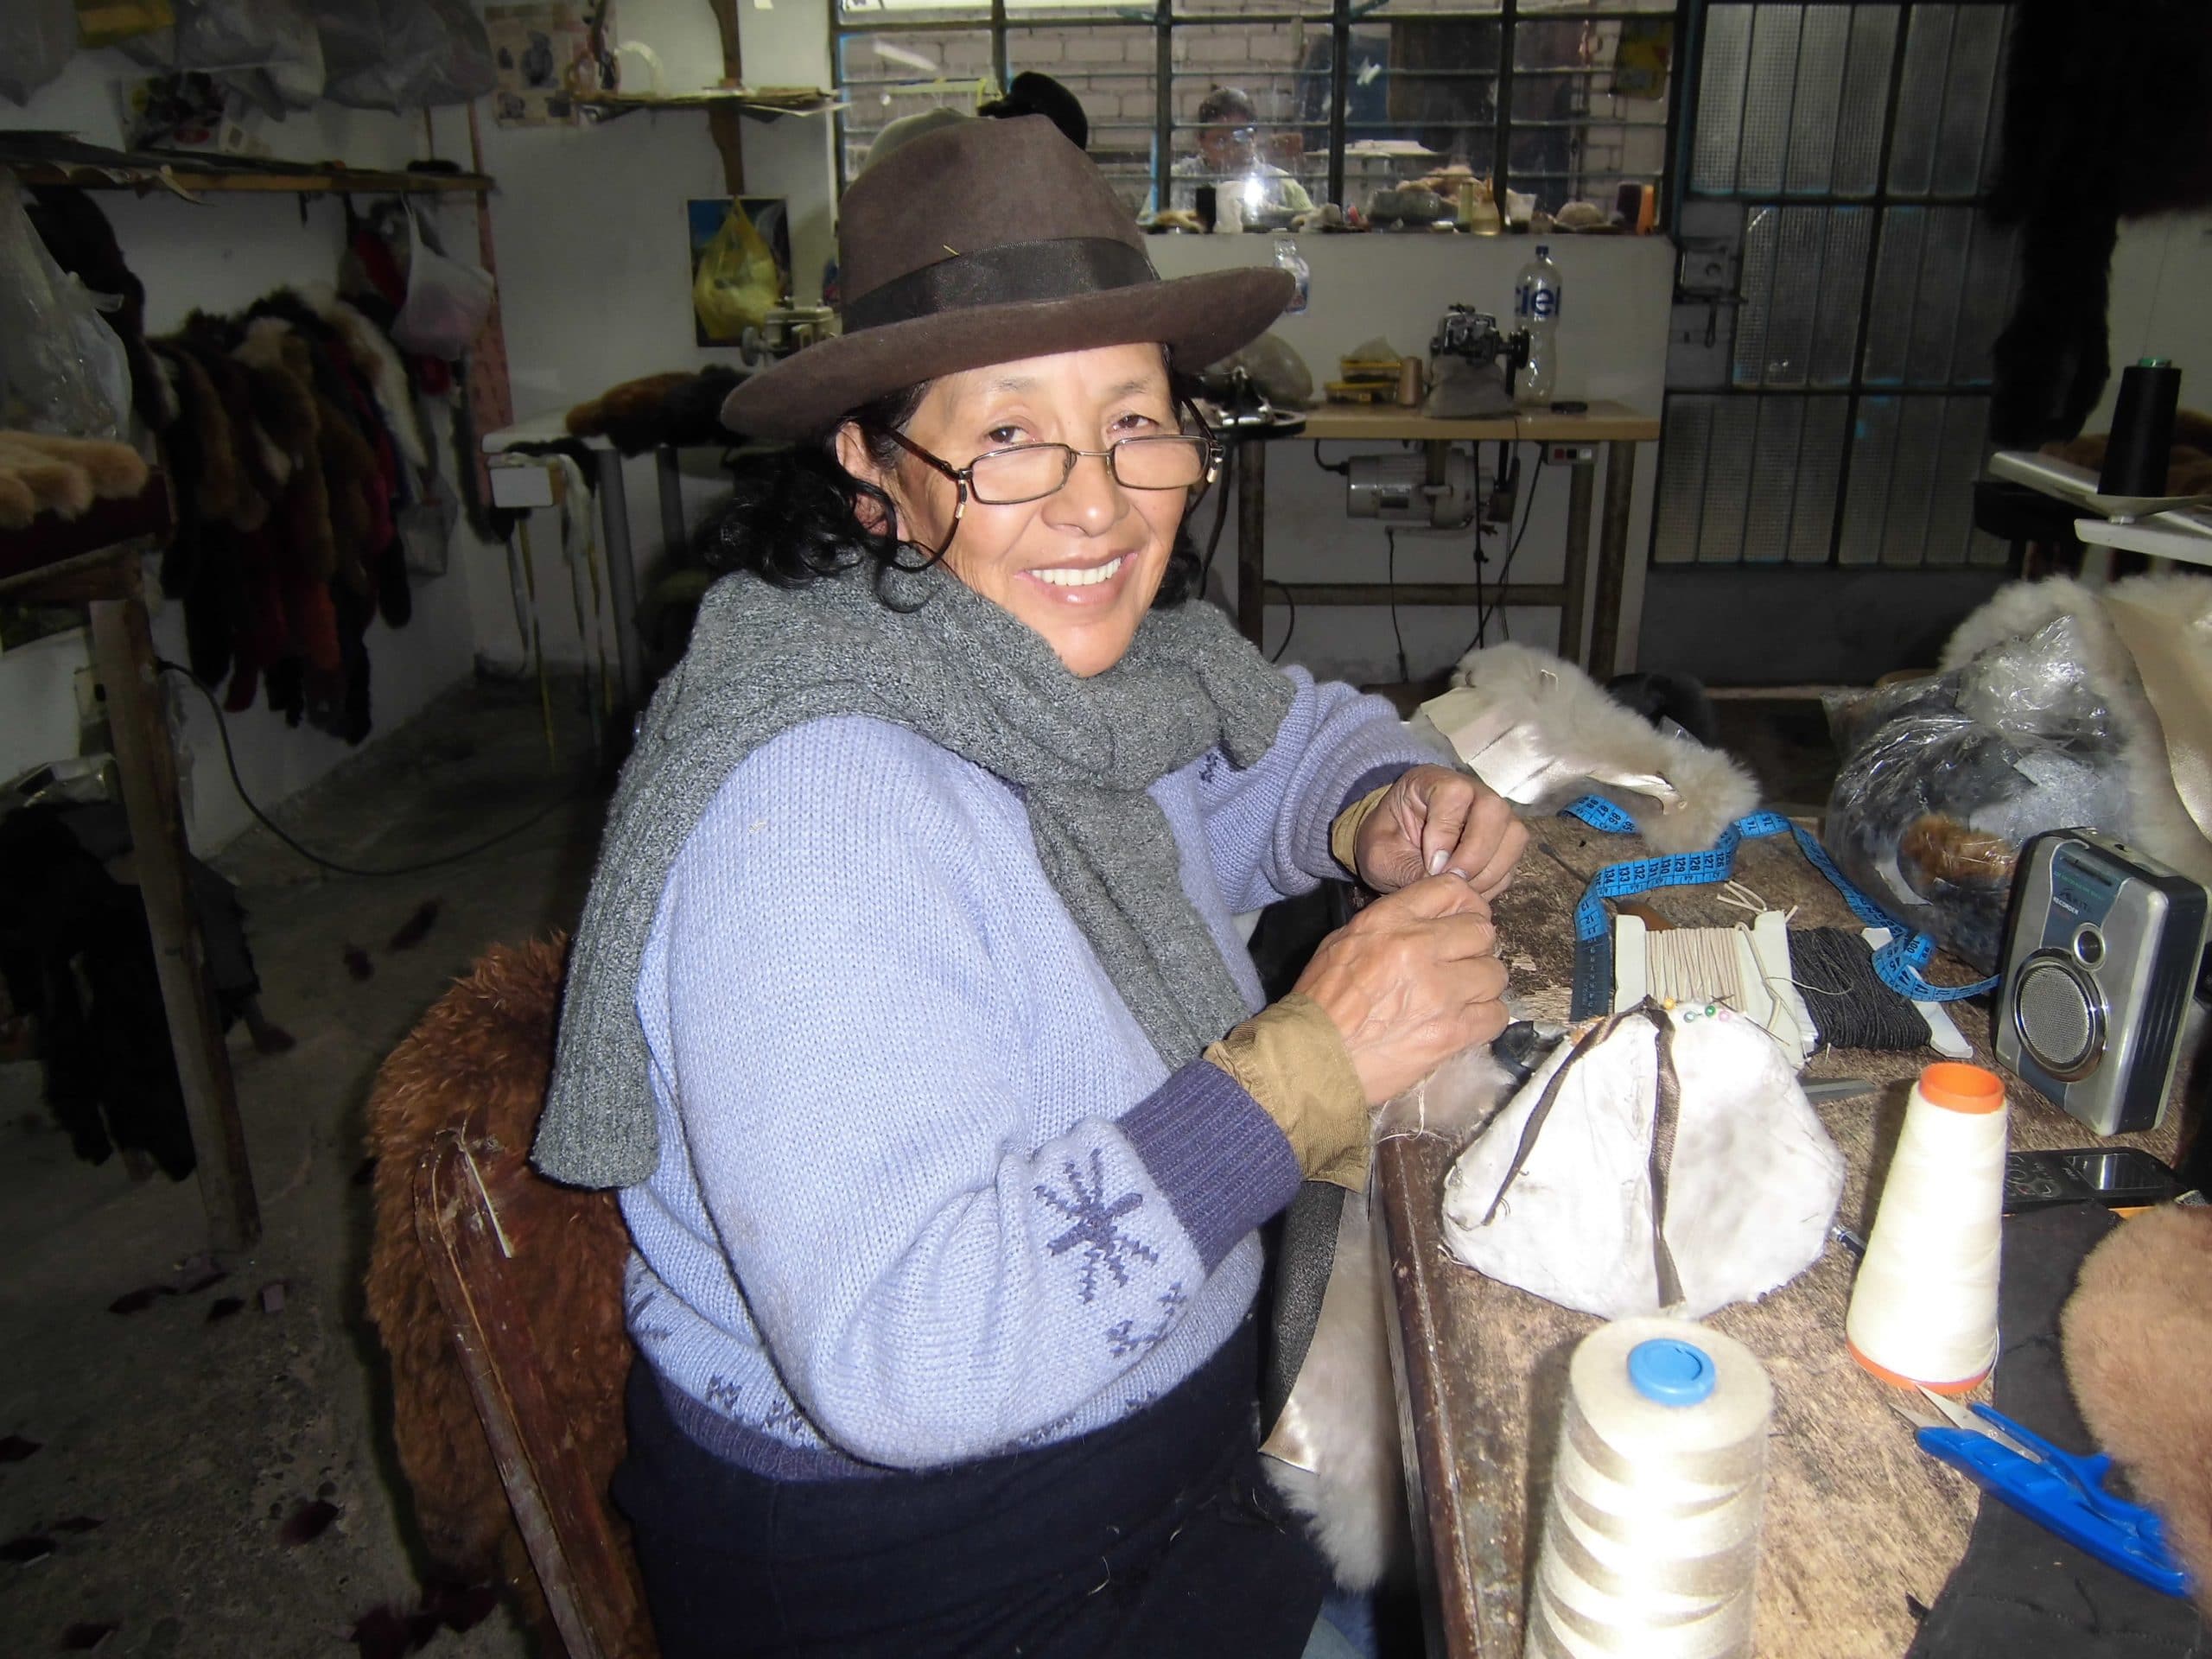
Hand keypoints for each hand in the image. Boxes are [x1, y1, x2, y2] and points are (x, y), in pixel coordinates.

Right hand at [1293, 873, 1511, 1103]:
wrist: (1313, 1056)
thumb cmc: (1320, 1001)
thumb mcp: (1343, 941)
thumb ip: (1389, 925)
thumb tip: (1427, 921)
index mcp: (1389, 921)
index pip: (1453, 890)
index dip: (1466, 906)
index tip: (1463, 923)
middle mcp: (1419, 947)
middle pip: (1483, 931)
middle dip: (1476, 948)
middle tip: (1461, 966)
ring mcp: (1440, 991)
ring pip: (1495, 973)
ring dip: (1482, 986)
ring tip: (1462, 998)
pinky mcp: (1452, 1031)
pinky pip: (1496, 1015)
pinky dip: (1485, 1019)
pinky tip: (1465, 1023)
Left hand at [1355, 765, 1527, 898]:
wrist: (1393, 848)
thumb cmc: (1385, 843)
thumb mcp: (1381, 855)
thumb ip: (1409, 868)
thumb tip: (1447, 885)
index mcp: (1431, 782)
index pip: (1455, 794)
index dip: (1446, 832)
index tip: (1430, 864)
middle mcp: (1471, 792)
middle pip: (1494, 810)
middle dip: (1475, 854)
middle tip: (1452, 880)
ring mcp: (1493, 816)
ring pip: (1514, 836)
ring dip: (1489, 871)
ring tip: (1459, 889)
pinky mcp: (1504, 841)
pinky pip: (1513, 862)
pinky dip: (1493, 883)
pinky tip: (1468, 891)